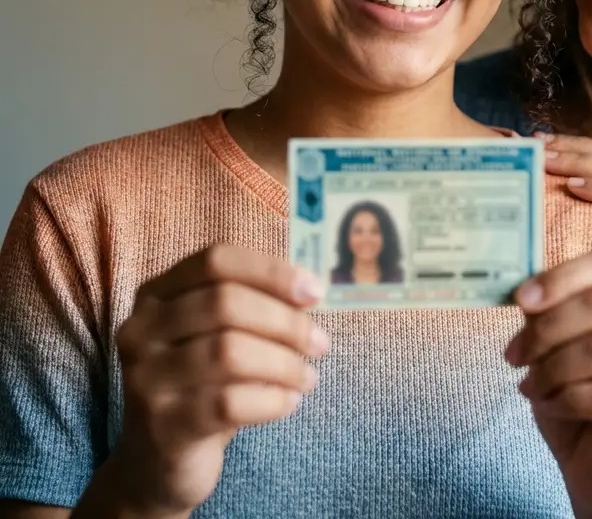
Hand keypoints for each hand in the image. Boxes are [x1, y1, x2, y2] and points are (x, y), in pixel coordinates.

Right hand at [109, 243, 328, 514]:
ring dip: (284, 363)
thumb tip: (310, 290)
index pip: (217, 260)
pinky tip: (289, 403)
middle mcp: (141, 330)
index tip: (314, 292)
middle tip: (319, 343)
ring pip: (229, 352)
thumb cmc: (202, 384)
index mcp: (157, 293)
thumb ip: (253, 304)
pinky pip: (230, 403)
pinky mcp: (162, 426)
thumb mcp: (219, 335)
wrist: (156, 463)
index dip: (270, 271)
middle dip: (286, 322)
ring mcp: (146, 379)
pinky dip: (271, 400)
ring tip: (307, 377)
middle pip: (226, 303)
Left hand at [505, 250, 591, 518]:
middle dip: (547, 326)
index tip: (520, 300)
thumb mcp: (555, 349)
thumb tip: (522, 286)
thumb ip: (546, 313)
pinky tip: (552, 406)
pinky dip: (566, 398)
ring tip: (532, 385)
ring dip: (553, 366)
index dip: (561, 276)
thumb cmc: (577, 403)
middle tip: (514, 354)